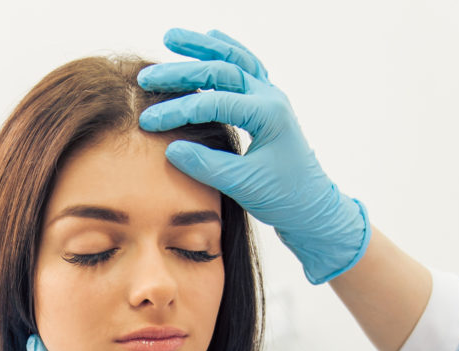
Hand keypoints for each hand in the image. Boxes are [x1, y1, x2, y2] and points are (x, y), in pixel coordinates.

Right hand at [138, 28, 369, 283]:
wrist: (311, 205)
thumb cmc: (283, 197)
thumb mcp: (243, 186)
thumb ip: (207, 166)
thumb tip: (170, 148)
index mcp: (268, 114)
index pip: (215, 103)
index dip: (179, 110)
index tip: (148, 121)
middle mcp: (270, 97)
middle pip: (222, 71)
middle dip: (182, 71)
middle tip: (147, 77)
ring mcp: (269, 96)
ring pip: (234, 59)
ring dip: (202, 46)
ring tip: (171, 36)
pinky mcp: (265, 103)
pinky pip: (245, 66)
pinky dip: (226, 49)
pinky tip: (210, 36)